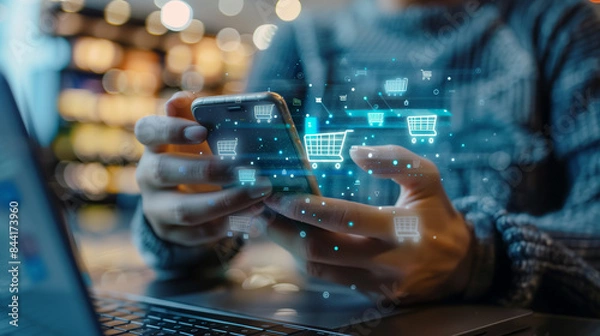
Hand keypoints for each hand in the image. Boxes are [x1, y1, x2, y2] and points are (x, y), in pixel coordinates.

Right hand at [134, 91, 271, 246]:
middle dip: (208, 170)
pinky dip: (228, 225)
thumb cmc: (197, 155)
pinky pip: (197, 234)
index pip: (148, 130)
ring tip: (259, 194)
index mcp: (154, 144)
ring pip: (185, 210)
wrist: (183, 199)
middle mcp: (148, 175)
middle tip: (246, 169)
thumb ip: (197, 115)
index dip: (170, 129)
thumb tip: (185, 98)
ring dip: (226, 202)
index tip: (201, 130)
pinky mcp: (170, 233)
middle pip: (165, 171)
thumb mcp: (198, 135)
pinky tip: (254, 217)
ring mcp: (156, 207)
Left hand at [264, 145, 472, 303]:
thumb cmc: (439, 216)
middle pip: (322, 250)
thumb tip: (355, 153)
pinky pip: (331, 280)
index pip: (343, 218)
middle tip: (261, 211)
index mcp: (400, 229)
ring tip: (270, 224)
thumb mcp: (428, 180)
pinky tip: (296, 242)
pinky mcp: (372, 296)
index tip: (278, 195)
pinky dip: (309, 260)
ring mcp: (377, 283)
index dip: (306, 207)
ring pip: (320, 269)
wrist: (463, 266)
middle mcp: (386, 261)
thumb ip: (395, 160)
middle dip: (285, 230)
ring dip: (290, 246)